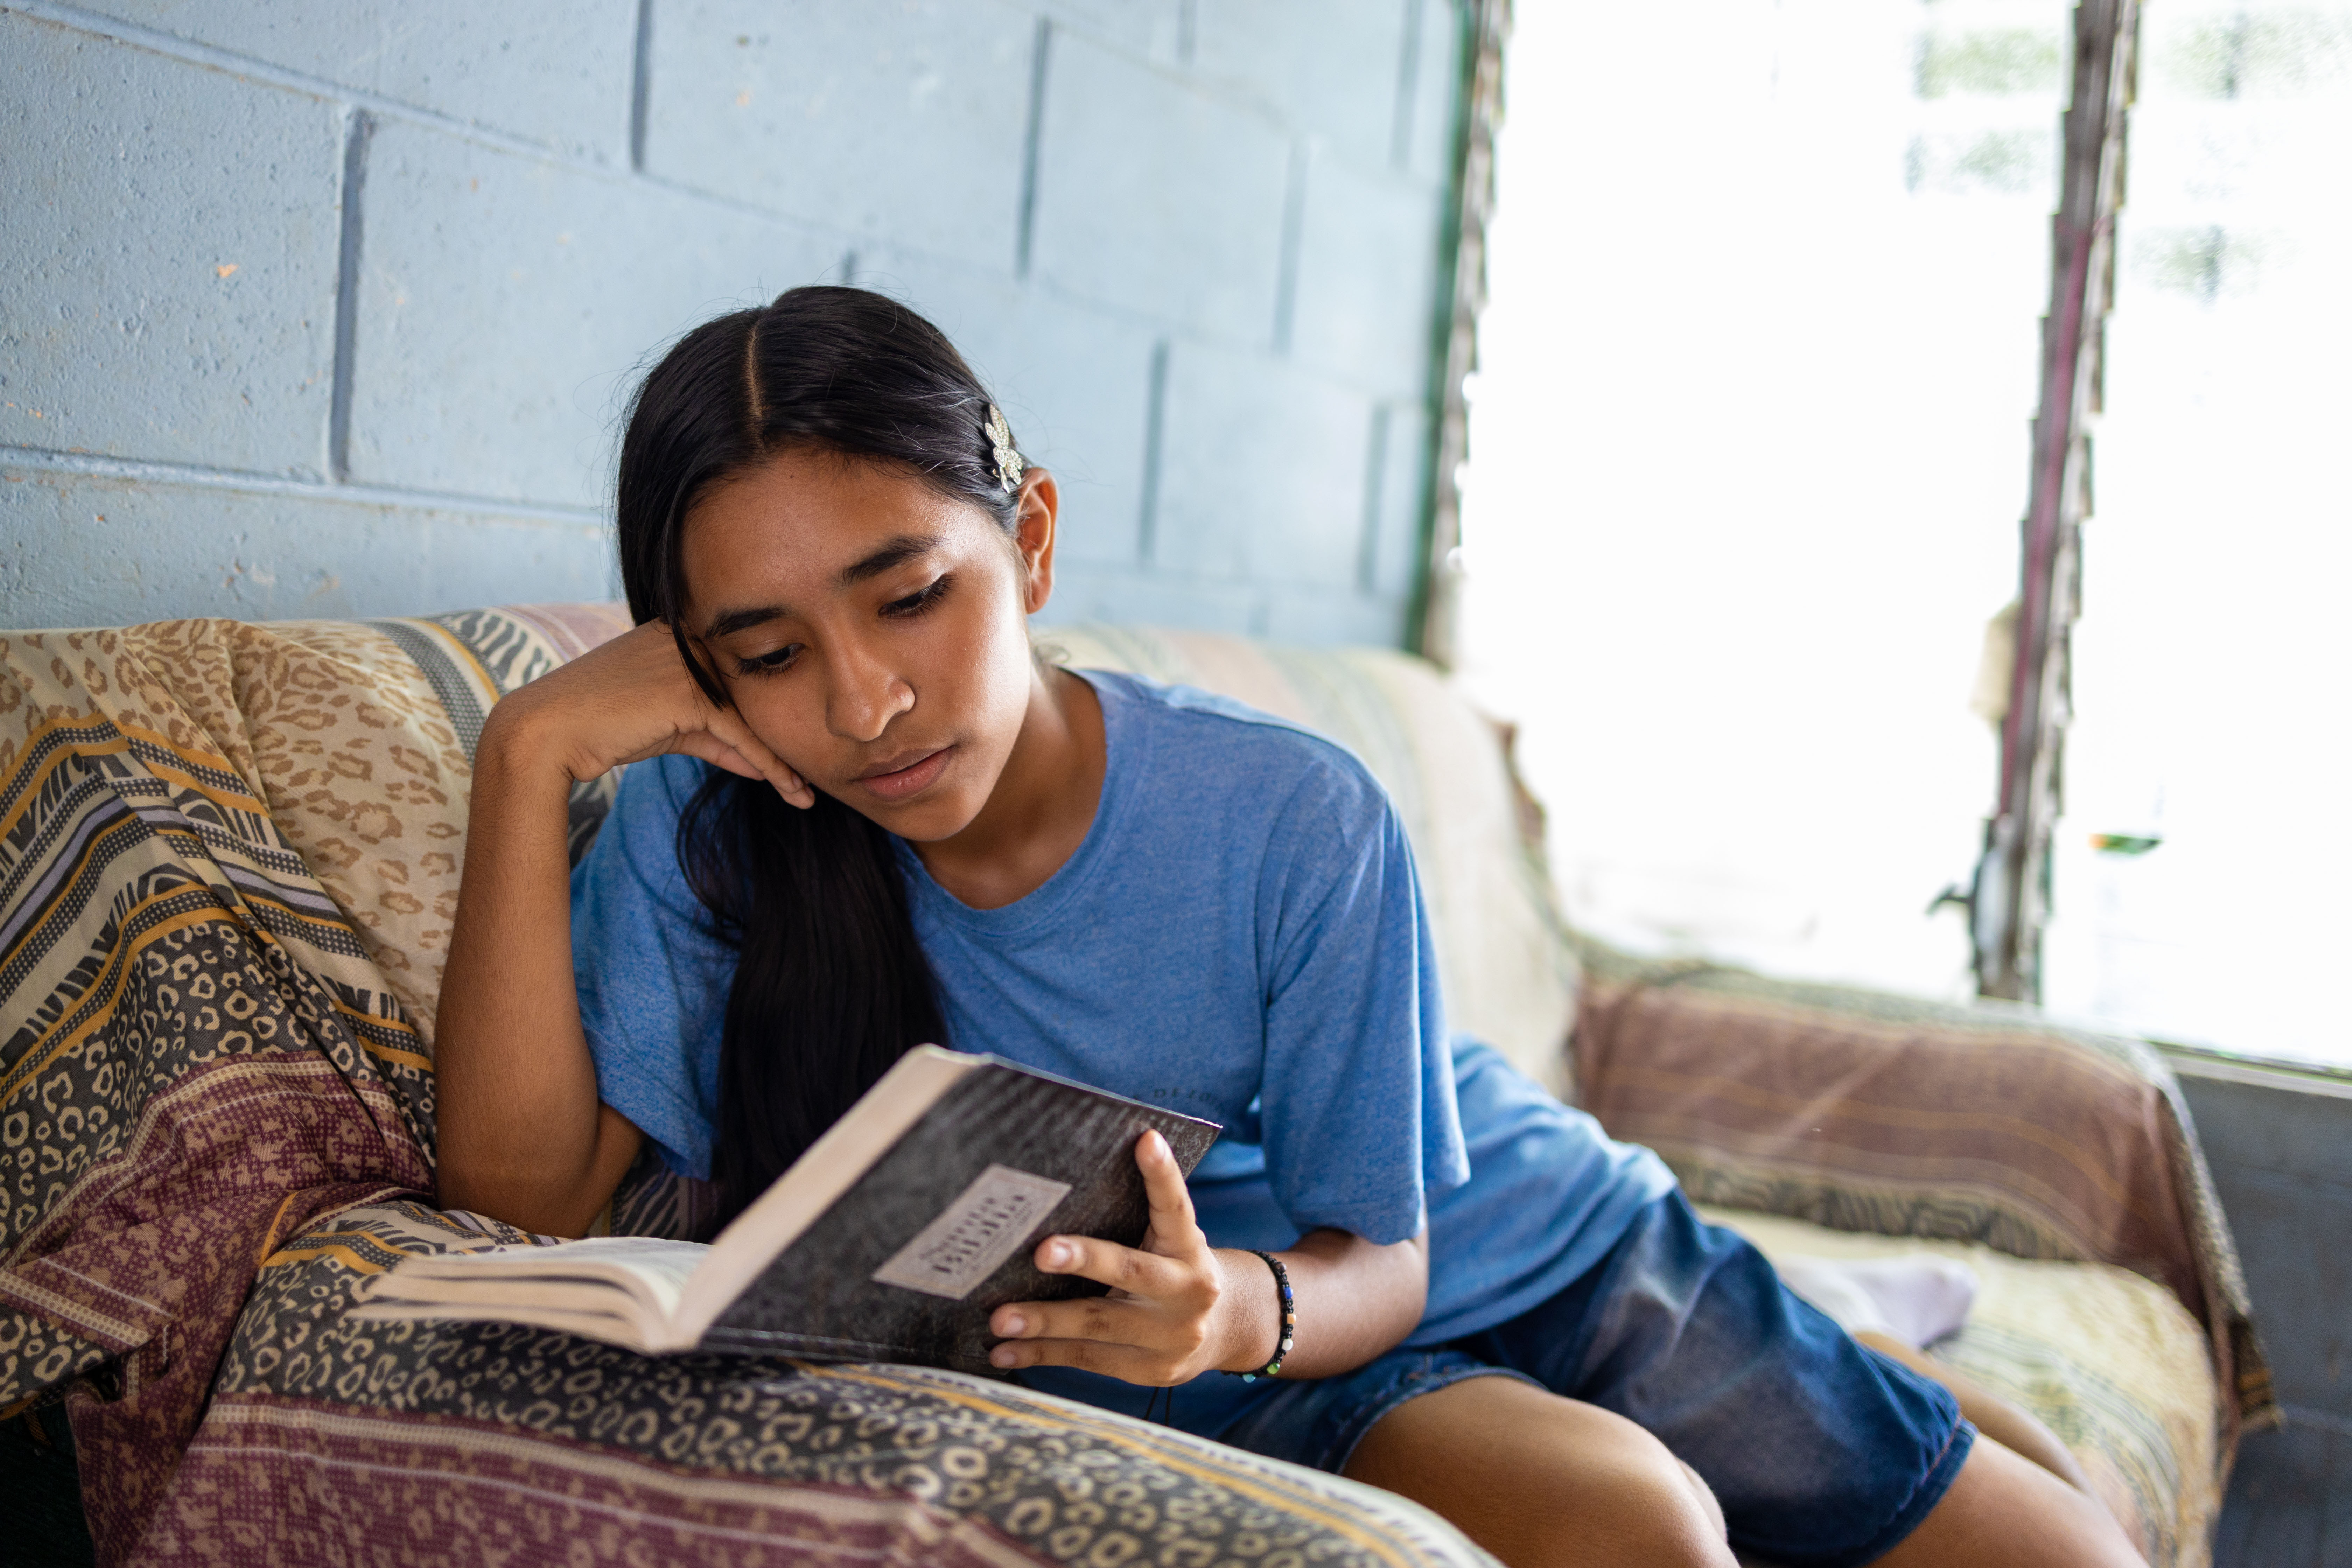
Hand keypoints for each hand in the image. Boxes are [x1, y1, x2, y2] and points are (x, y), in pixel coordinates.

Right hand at [484, 618, 813, 805]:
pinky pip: (739, 733)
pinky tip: (789, 789)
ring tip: (806, 792)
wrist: (548, 733)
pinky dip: (767, 764)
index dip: (769, 716)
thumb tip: (763, 764)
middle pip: (753, 691)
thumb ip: (718, 737)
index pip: (740, 676)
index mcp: (682, 632)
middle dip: (784, 735)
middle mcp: (689, 637)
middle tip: (814, 776)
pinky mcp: (687, 692)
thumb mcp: (672, 729)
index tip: (796, 752)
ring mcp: (688, 660)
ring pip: (752, 712)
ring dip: (783, 757)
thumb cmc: (604, 727)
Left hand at [987, 1131, 1274, 1385]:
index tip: (1146, 1141)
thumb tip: (1060, 1189)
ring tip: (1000, 1320)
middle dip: (1084, 1260)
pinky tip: (1004, 1353)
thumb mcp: (1171, 1241)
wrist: (1225, 1330)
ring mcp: (1168, 1337)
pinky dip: (1042, 1355)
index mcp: (1191, 1248)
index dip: (1162, 1175)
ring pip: (1098, 1326)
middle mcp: (1187, 1291)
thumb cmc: (1175, 1268)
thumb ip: (1138, 1218)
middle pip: (1130, 1270)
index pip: (1176, 1207)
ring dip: (1045, 1323)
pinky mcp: (1147, 1370)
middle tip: (1041, 1252)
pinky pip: (1087, 1359)